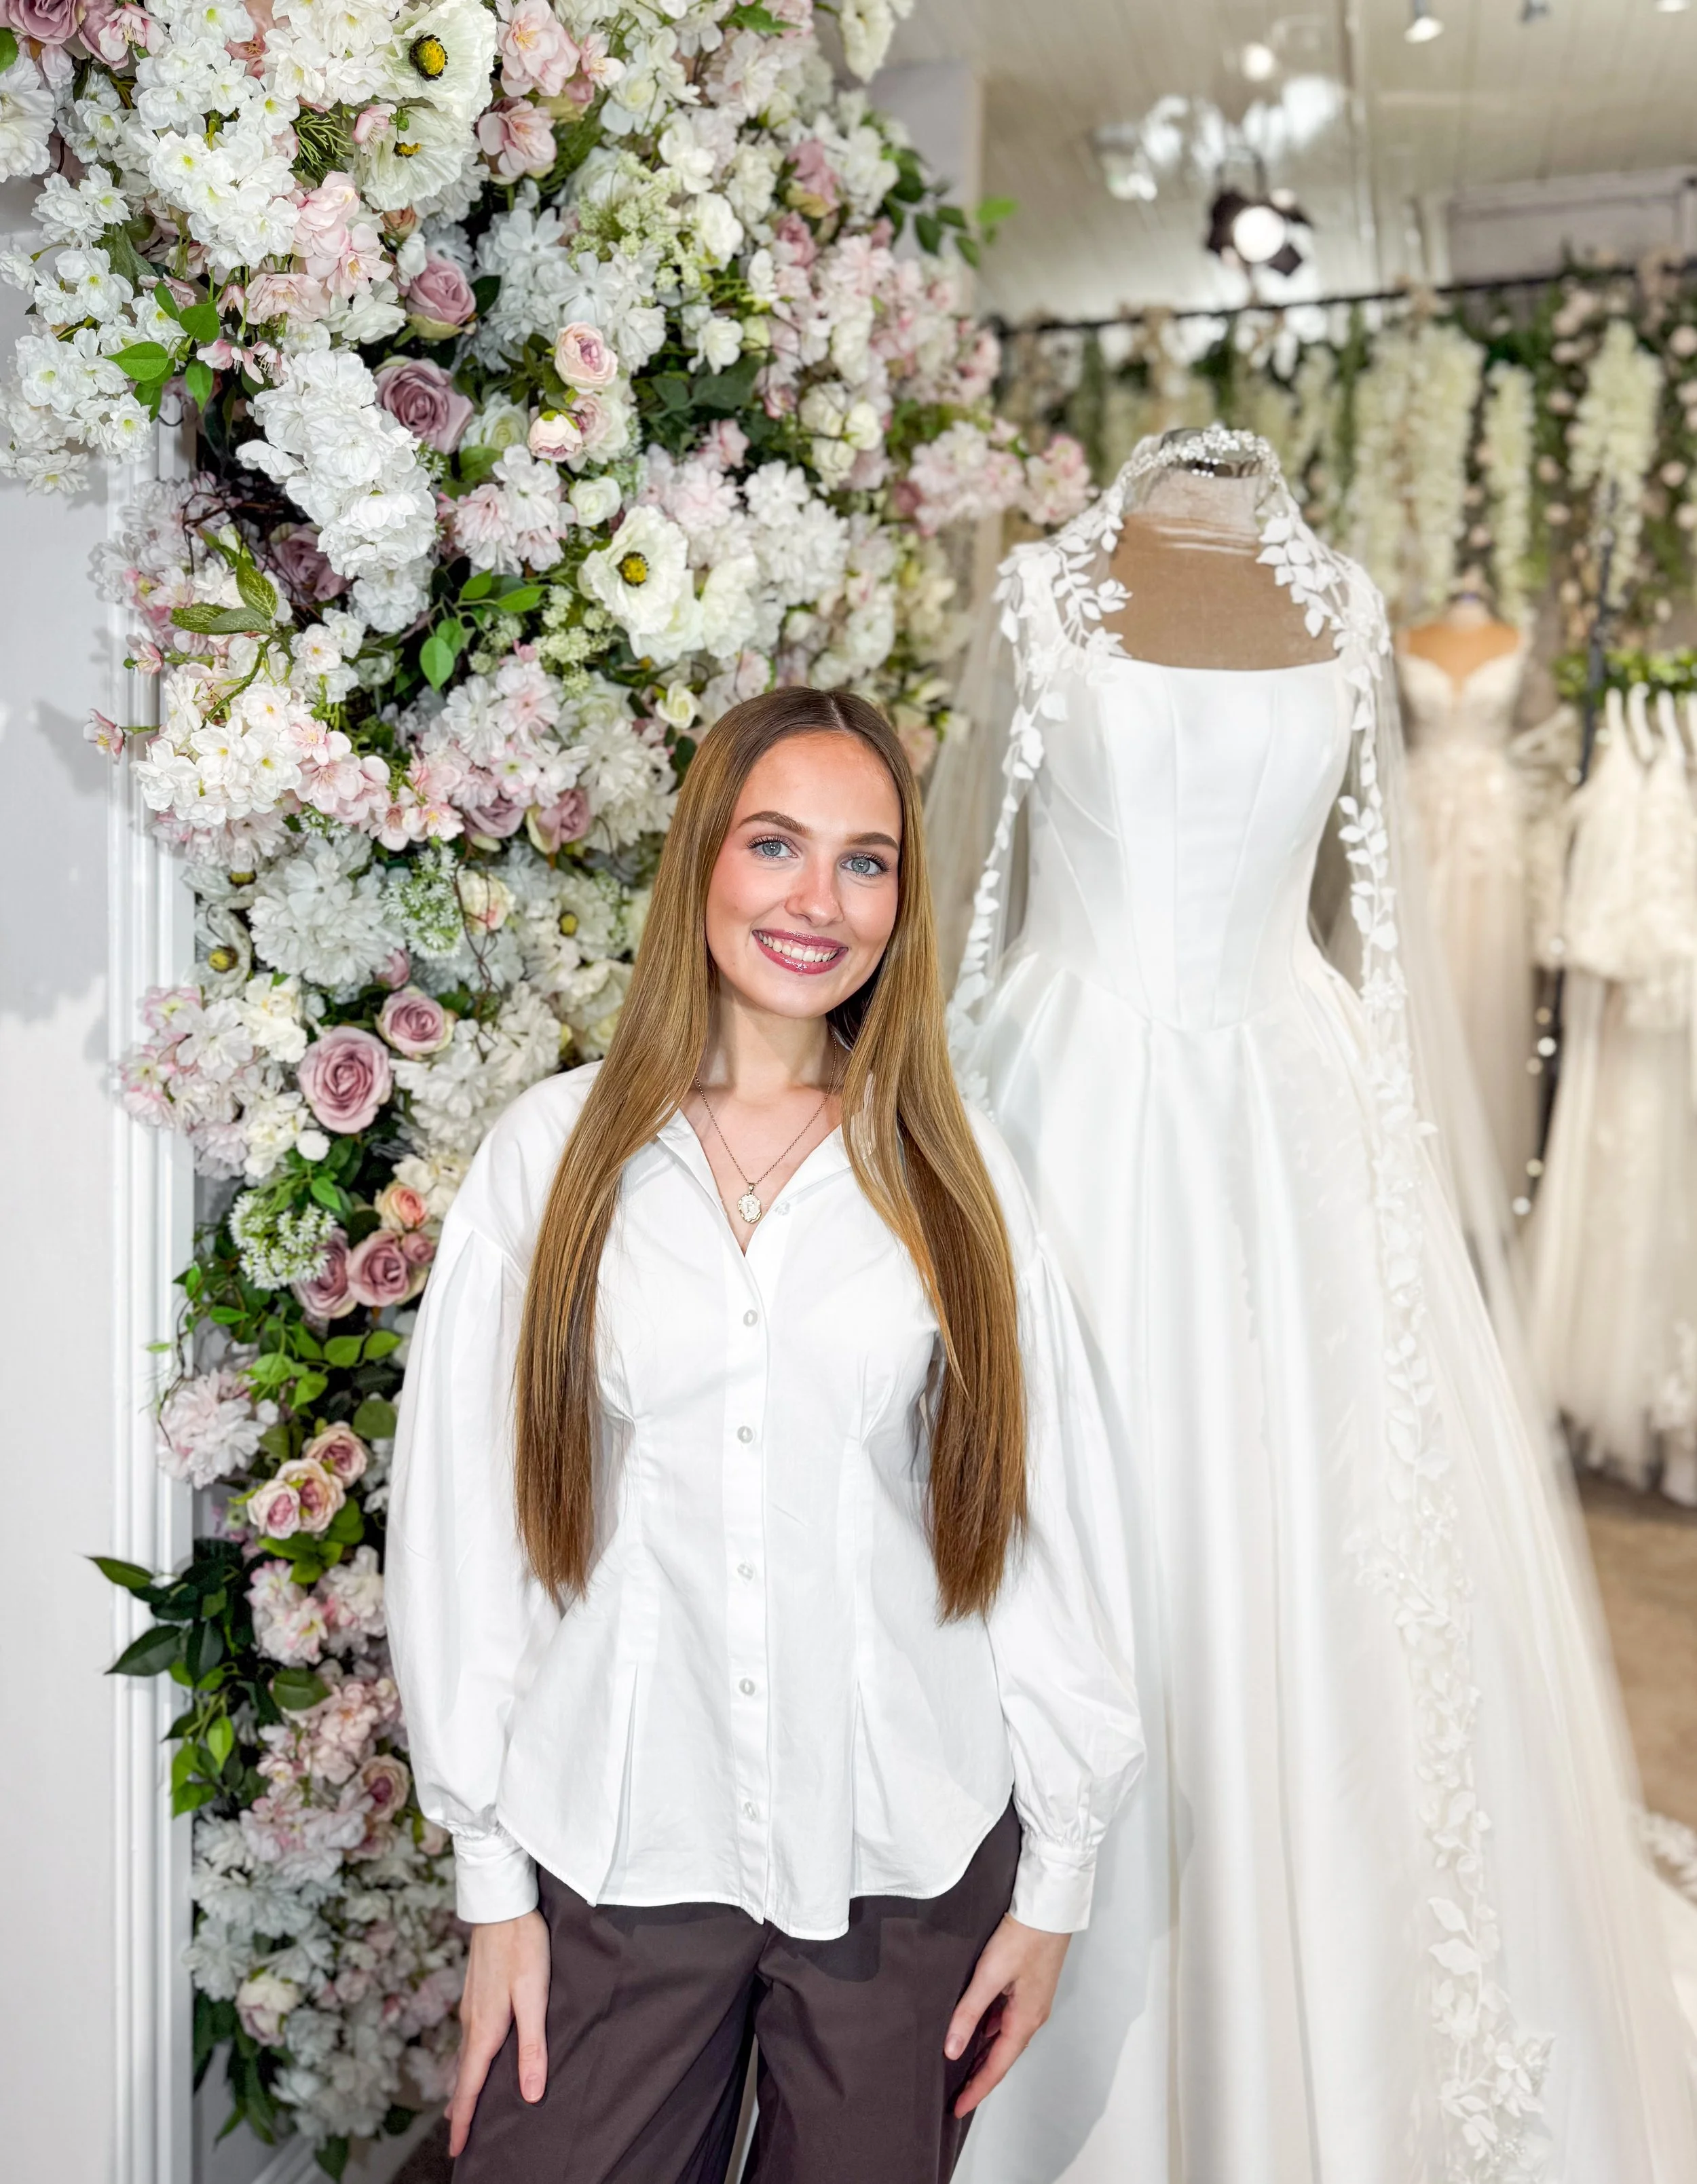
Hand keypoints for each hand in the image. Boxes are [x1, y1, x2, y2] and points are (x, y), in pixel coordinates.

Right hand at [447, 1910, 550, 2157]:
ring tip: (465, 2106)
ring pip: (466, 2055)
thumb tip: (529, 2094)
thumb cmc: (523, 1947)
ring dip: (465, 2084)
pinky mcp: (476, 1993)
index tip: (456, 2150)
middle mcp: (472, 2022)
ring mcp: (471, 2006)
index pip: (469, 2086)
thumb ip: (533, 2046)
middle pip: (463, 2075)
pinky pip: (470, 2037)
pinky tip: (477, 2058)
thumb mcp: (534, 1997)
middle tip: (460, 2137)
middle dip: (461, 2108)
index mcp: (485, 2029)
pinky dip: (470, 2059)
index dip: (463, 2119)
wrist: (503, 1903)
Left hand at [944, 1915, 1070, 2117]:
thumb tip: (952, 2049)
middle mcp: (1031, 2017)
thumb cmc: (1023, 1937)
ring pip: (1003, 2038)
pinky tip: (974, 2027)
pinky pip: (1005, 2019)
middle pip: (1001, 2057)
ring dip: (983, 2054)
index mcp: (1025, 2021)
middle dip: (979, 2077)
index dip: (976, 2090)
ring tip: (959, 2067)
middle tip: (955, 2094)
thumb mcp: (989, 1975)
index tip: (958, 2108)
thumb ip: (969, 2012)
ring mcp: (1031, 2003)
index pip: (997, 2067)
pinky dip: (989, 2031)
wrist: (1048, 1908)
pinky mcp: (1027, 1987)